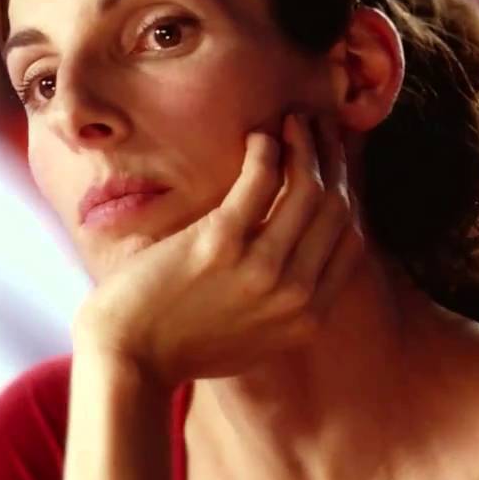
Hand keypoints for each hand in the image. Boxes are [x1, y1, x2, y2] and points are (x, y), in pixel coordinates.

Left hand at [72, 113, 363, 390]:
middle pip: (335, 210)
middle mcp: (295, 295)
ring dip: (305, 146)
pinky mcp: (222, 243)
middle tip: (321, 129)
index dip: (347, 195)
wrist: (128, 359)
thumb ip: (280, 304)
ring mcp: (262, 269)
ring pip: (307, 190)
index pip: (350, 242)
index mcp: (307, 318)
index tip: (334, 166)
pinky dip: (267, 150)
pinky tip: (260, 136)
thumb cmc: (177, 344)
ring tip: (294, 120)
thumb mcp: (250, 338)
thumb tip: (292, 256)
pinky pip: (261, 180)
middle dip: (333, 161)